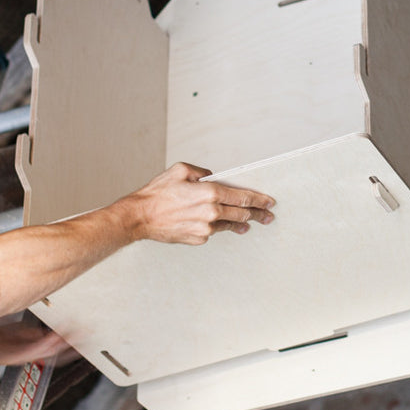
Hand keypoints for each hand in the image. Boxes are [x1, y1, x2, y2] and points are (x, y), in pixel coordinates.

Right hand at [124, 162, 274, 244]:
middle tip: (268, 216)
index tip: (269, 202)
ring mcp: (205, 228)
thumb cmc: (158, 193)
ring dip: (241, 223)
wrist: (140, 217)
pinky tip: (221, 225)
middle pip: (242, 213)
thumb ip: (202, 172)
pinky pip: (213, 231)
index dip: (259, 199)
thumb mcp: (180, 170)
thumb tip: (213, 177)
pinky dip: (218, 227)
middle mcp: (210, 212)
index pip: (243, 197)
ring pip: (229, 224)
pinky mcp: (198, 239)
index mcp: (209, 193)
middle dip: (258, 214)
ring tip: (249, 224)